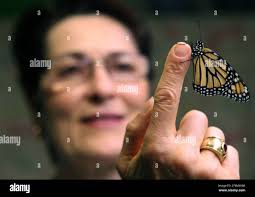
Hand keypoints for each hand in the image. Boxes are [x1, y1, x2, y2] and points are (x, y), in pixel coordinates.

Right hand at [116, 42, 239, 178]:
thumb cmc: (147, 185)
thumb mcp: (127, 163)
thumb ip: (134, 128)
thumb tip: (155, 100)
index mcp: (153, 149)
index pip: (165, 100)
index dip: (172, 72)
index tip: (181, 48)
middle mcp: (180, 157)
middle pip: (196, 117)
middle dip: (188, 131)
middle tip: (177, 154)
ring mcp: (205, 169)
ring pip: (214, 133)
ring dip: (202, 146)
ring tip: (190, 167)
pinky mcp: (226, 178)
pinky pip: (228, 149)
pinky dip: (218, 159)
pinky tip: (205, 176)